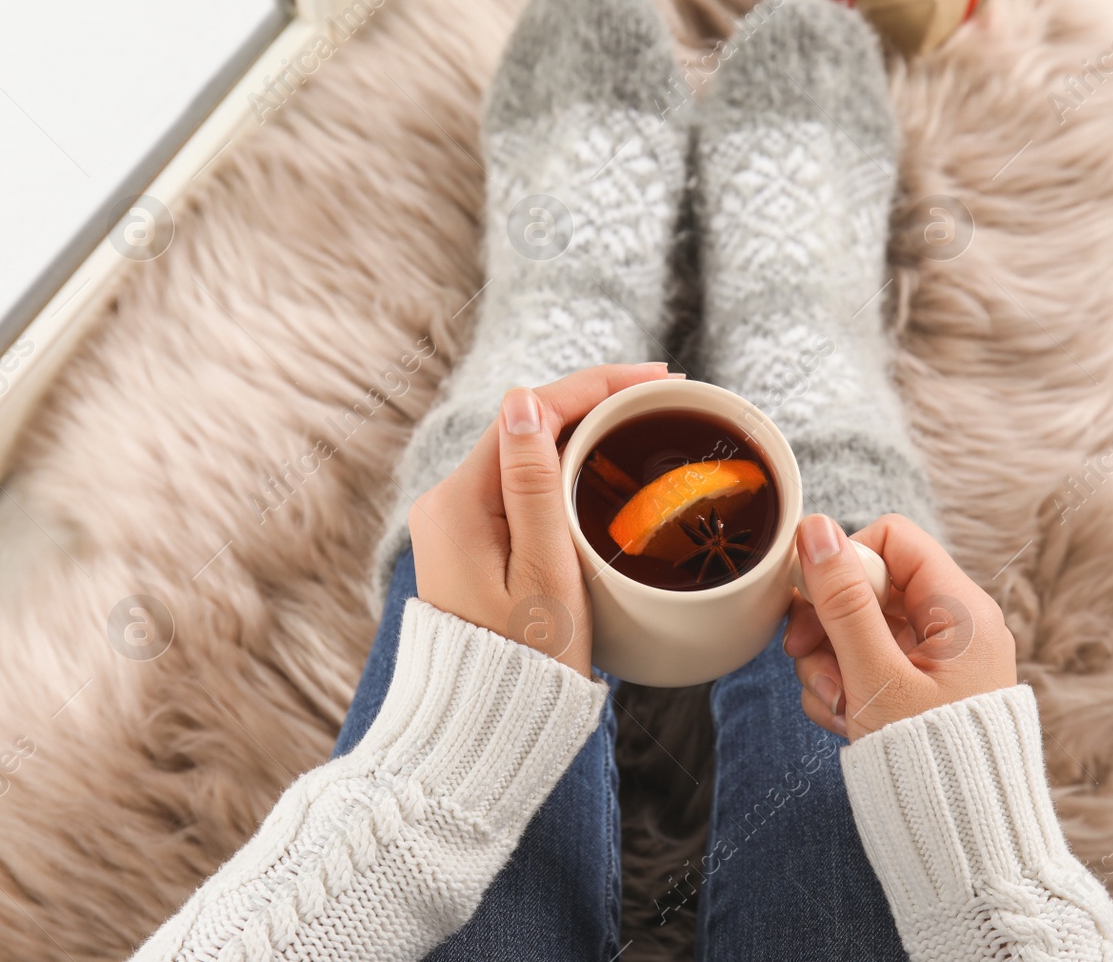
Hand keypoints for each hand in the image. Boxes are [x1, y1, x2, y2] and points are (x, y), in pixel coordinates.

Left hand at [407, 363, 673, 675]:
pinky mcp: (474, 546)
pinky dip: (566, 468)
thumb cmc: (523, 664)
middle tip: (663, 397)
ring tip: (643, 421)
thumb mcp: (545, 572)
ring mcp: (459, 525)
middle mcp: (449, 504)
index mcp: (459, 502)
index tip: (658, 380)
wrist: (483, 731)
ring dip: (582, 432)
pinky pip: (522, 487)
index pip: (530, 412)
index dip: (597, 386)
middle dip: (595, 402)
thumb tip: (524, 401)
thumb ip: (535, 484)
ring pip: (527, 454)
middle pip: (528, 426)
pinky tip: (604, 467)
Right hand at [784, 513, 1016, 740]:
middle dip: (827, 625)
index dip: (845, 560)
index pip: (893, 539)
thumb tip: (816, 528)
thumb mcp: (875, 674)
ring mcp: (933, 660)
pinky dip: (844, 688)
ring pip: (857, 629)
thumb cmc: (930, 759)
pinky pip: (864, 665)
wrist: (960, 841)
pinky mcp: (916, 689)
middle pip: (868, 586)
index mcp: (960, 609)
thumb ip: (842, 601)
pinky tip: (846, 720)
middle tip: (802, 654)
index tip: (811, 598)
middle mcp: (952, 626)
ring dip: (829, 665)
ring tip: (838, 706)